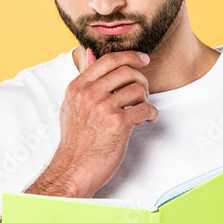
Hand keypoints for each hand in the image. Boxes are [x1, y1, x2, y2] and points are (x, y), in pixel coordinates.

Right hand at [50, 47, 157, 197]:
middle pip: (127, 71)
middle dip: (141, 80)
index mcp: (78, 87)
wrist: (74, 169)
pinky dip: (151, 114)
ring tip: (141, 110)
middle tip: (143, 92)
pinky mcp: (118, 124)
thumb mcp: (71, 104)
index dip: (130, 56)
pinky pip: (145, 108)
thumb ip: (83, 78)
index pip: (108, 60)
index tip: (142, 59)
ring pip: (138, 89)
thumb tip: (90, 53)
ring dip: (145, 99)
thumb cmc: (75, 140)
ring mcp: (103, 109)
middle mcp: (89, 95)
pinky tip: (146, 120)